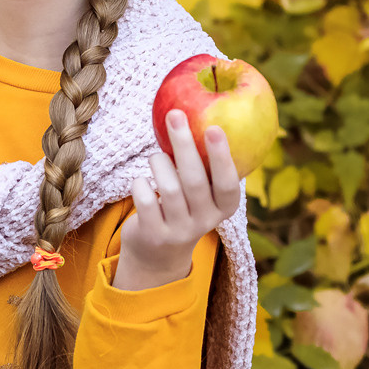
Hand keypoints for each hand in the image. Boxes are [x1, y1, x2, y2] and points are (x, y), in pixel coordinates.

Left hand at [114, 111, 243, 291]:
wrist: (158, 255)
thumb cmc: (182, 207)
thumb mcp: (200, 193)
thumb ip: (202, 165)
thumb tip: (192, 114)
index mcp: (223, 208)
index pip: (228, 184)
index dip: (221, 156)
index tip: (214, 128)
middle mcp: (205, 222)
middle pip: (195, 180)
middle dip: (184, 144)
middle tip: (175, 115)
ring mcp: (178, 231)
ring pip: (168, 188)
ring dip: (158, 163)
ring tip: (156, 157)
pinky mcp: (153, 234)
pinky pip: (145, 198)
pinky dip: (140, 182)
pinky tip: (142, 182)